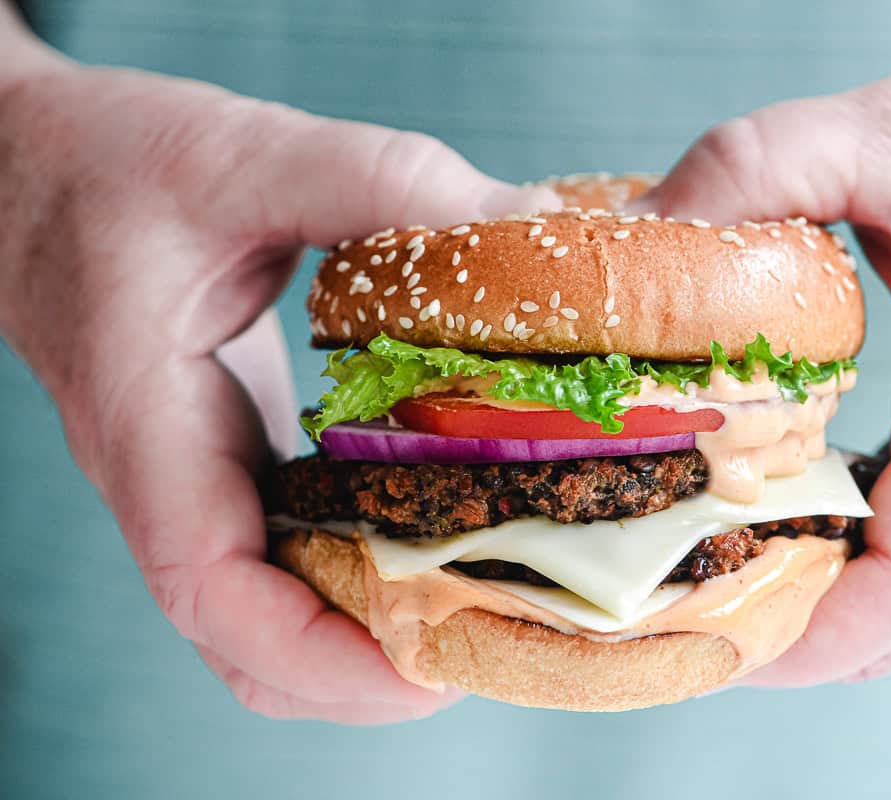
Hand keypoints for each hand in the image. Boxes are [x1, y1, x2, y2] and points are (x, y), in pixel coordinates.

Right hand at [0, 57, 557, 720]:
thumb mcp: (247, 154)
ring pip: (269, 618)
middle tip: (488, 638)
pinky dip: (355, 582)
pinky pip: (285, 560)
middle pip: (253, 645)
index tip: (427, 670)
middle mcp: (170, 479)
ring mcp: (198, 481)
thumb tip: (526, 220)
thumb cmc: (113, 162)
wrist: (36, 165)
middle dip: (365, 672)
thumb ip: (381, 181)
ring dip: (364, 640)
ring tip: (476, 610)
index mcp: (151, 423)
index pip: (213, 589)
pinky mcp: (228, 462)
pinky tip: (434, 543)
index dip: (320, 654)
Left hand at [632, 2, 890, 684]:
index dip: (805, 634)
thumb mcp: (884, 132)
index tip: (710, 645)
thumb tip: (641, 233)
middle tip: (671, 611)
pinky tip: (774, 518)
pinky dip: (851, 559)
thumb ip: (753, 168)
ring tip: (702, 575)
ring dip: (814, 601)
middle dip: (786, 633)